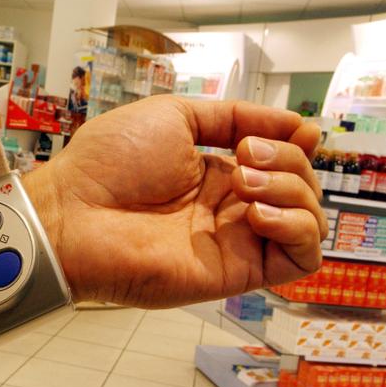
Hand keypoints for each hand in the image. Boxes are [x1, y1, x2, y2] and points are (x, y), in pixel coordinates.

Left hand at [24, 96, 326, 307]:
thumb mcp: (174, 116)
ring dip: (294, 192)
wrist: (76, 212)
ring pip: (309, 222)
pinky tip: (255, 211)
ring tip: (245, 181)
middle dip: (289, 161)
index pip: (284, 161)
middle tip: (246, 154)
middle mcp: (231, 207)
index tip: (300, 130)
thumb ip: (233, 115)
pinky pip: (299, 260)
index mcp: (217, 173)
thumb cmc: (110, 162)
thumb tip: (292, 122)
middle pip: (301, 187)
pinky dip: (296, 229)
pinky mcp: (236, 271)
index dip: (299, 144)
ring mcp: (236, 240)